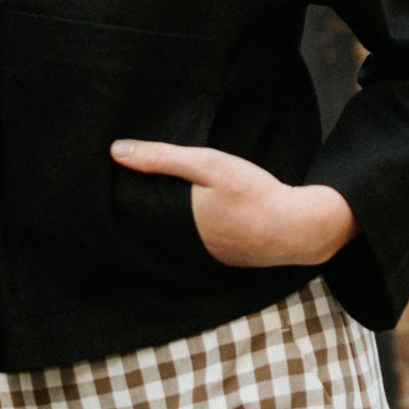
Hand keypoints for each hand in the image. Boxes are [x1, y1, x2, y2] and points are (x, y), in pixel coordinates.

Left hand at [110, 141, 354, 267]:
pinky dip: (194, 232)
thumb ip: (163, 158)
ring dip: (167, 224)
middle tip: (129, 192)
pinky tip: (197, 218)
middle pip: (154, 228)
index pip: (136, 216)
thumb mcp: (209, 165)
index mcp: (176, 223)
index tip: (109, 186)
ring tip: (158, 203)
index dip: (123, 202)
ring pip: (176, 237)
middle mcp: (186, 245)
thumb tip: (116, 151)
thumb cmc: (254, 194)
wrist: (299, 228)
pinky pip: (199, 244)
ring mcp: (206, 255)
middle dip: (142, 213)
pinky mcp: (226, 257)